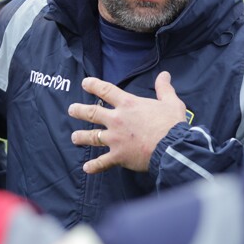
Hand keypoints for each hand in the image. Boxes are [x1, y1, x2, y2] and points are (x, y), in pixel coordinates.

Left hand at [69, 72, 185, 174]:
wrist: (172, 147)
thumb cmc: (171, 124)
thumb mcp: (171, 102)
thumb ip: (164, 88)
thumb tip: (164, 75)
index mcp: (128, 104)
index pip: (106, 91)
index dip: (93, 85)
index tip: (85, 83)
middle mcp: (117, 120)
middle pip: (92, 113)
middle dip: (79, 110)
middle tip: (71, 109)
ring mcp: (115, 139)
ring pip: (92, 137)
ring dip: (81, 137)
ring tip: (74, 137)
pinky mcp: (118, 156)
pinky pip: (102, 162)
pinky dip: (94, 166)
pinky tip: (86, 168)